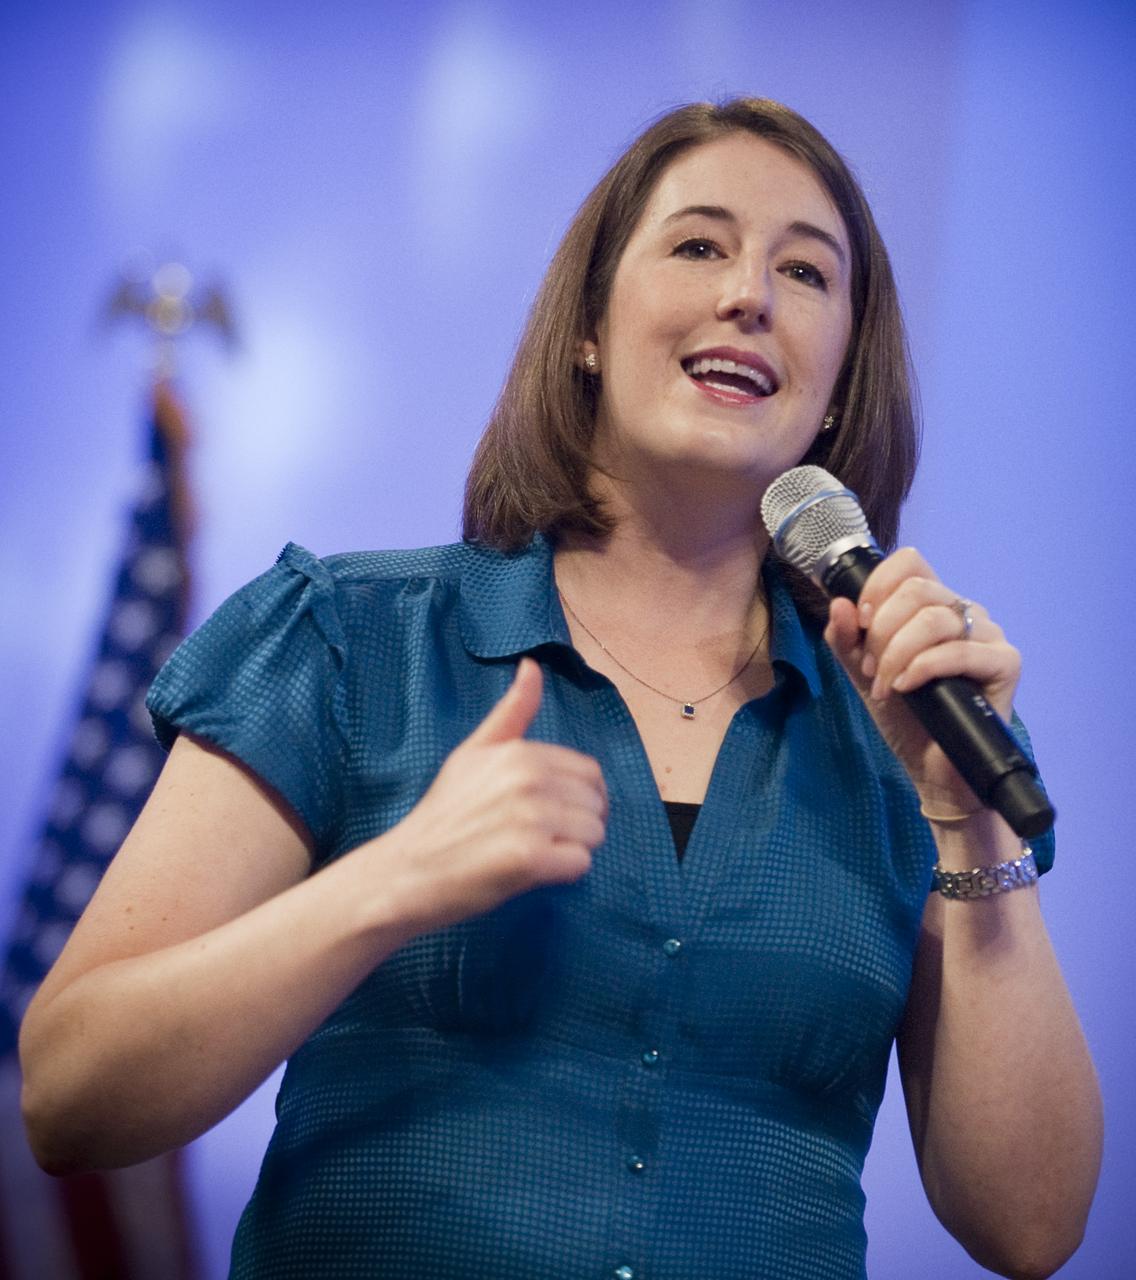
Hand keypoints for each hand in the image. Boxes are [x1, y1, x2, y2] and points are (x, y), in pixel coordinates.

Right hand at [382, 658, 606, 930]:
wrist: (406, 871)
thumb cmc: (444, 813)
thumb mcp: (473, 752)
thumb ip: (511, 712)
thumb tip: (532, 665)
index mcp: (521, 753)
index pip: (589, 772)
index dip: (579, 797)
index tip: (554, 813)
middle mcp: (529, 780)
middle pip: (596, 804)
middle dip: (578, 825)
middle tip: (540, 837)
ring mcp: (530, 819)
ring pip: (593, 835)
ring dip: (572, 850)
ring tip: (533, 853)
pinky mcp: (530, 859)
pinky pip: (580, 864)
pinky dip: (563, 873)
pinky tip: (530, 871)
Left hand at [824, 547, 1020, 812]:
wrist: (933, 770)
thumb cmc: (905, 717)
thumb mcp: (863, 673)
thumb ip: (846, 640)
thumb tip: (839, 604)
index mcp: (933, 606)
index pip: (909, 562)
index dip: (877, 586)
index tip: (861, 624)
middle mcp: (965, 613)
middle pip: (918, 589)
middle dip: (882, 630)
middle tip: (872, 669)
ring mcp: (989, 636)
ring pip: (935, 618)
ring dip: (897, 653)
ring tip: (886, 685)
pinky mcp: (1006, 663)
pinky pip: (961, 650)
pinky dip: (923, 668)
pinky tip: (907, 688)